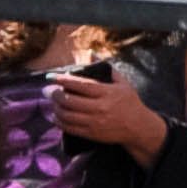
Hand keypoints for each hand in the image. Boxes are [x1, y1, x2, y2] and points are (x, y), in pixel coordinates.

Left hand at [46, 56, 172, 159]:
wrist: (139, 127)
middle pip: (69, 100)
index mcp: (107, 93)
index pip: (81, 85)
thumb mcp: (123, 83)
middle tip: (47, 90)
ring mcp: (94, 122)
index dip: (63, 80)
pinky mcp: (91, 133)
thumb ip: (106, 68)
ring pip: (66, 114)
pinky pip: (69, 127)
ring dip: (55, 108)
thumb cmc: (130, 102)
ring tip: (53, 103)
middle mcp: (100, 107)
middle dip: (54, 94)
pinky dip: (59, 121)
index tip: (51, 77)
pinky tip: (56, 116)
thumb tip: (91, 53)